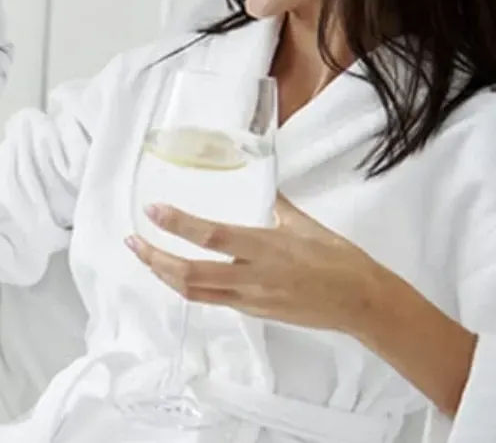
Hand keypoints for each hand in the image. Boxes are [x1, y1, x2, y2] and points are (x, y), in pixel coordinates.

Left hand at [127, 196, 399, 333]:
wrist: (362, 302)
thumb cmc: (339, 259)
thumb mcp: (305, 224)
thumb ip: (276, 205)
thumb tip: (261, 184)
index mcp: (266, 247)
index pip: (211, 236)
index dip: (178, 224)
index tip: (152, 211)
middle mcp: (253, 276)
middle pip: (189, 273)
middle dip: (155, 259)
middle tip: (133, 241)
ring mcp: (251, 299)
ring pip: (194, 292)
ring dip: (164, 275)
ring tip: (146, 258)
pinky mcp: (253, 313)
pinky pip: (212, 300)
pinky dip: (188, 287)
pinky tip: (177, 274)